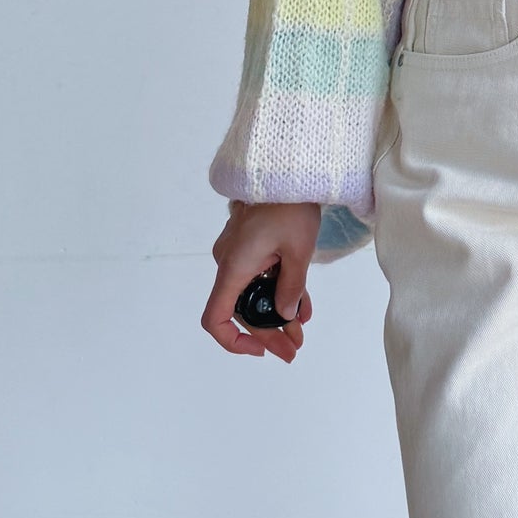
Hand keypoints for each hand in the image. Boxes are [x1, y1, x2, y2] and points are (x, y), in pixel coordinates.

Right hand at [202, 200, 321, 362]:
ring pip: (254, 295)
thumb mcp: (298, 250)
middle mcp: (230, 264)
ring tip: (300, 333)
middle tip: (293, 350)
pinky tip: (301, 307)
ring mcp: (239, 254)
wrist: (287, 168)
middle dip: (268, 332)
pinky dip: (278, 291)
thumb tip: (285, 316)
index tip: (259, 350)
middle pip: (242, 310)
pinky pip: (259, 276)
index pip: (216, 317)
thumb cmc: (290, 206)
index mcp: (234, 268)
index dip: (232, 341)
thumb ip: (292, 287)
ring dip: (276, 314)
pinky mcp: (250, 245)